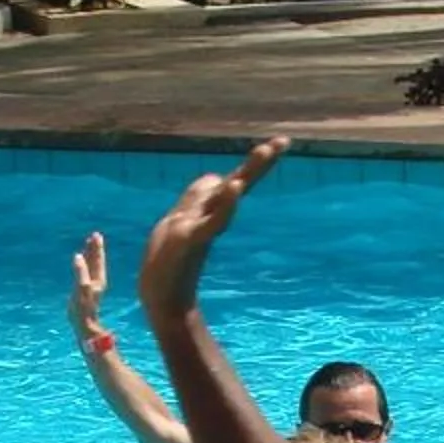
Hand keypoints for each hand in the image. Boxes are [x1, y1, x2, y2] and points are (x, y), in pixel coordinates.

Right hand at [69, 231, 108, 329]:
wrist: (83, 323)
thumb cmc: (83, 307)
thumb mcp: (82, 288)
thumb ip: (81, 271)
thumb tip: (78, 256)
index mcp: (97, 278)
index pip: (97, 260)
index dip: (96, 248)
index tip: (96, 236)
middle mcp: (96, 280)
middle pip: (96, 261)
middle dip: (95, 248)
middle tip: (95, 235)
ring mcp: (90, 285)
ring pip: (91, 266)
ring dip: (90, 254)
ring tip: (89, 243)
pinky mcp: (84, 289)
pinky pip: (85, 272)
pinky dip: (84, 263)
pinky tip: (80, 260)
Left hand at [138, 137, 288, 318]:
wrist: (161, 301)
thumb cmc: (169, 264)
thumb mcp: (180, 220)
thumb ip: (197, 199)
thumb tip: (215, 178)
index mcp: (208, 212)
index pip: (233, 180)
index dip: (253, 162)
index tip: (277, 143)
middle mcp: (209, 217)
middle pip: (238, 183)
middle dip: (259, 163)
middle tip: (282, 142)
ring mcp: (200, 228)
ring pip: (226, 197)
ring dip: (245, 175)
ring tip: (265, 152)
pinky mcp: (189, 241)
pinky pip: (211, 221)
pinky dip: (225, 206)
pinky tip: (233, 188)